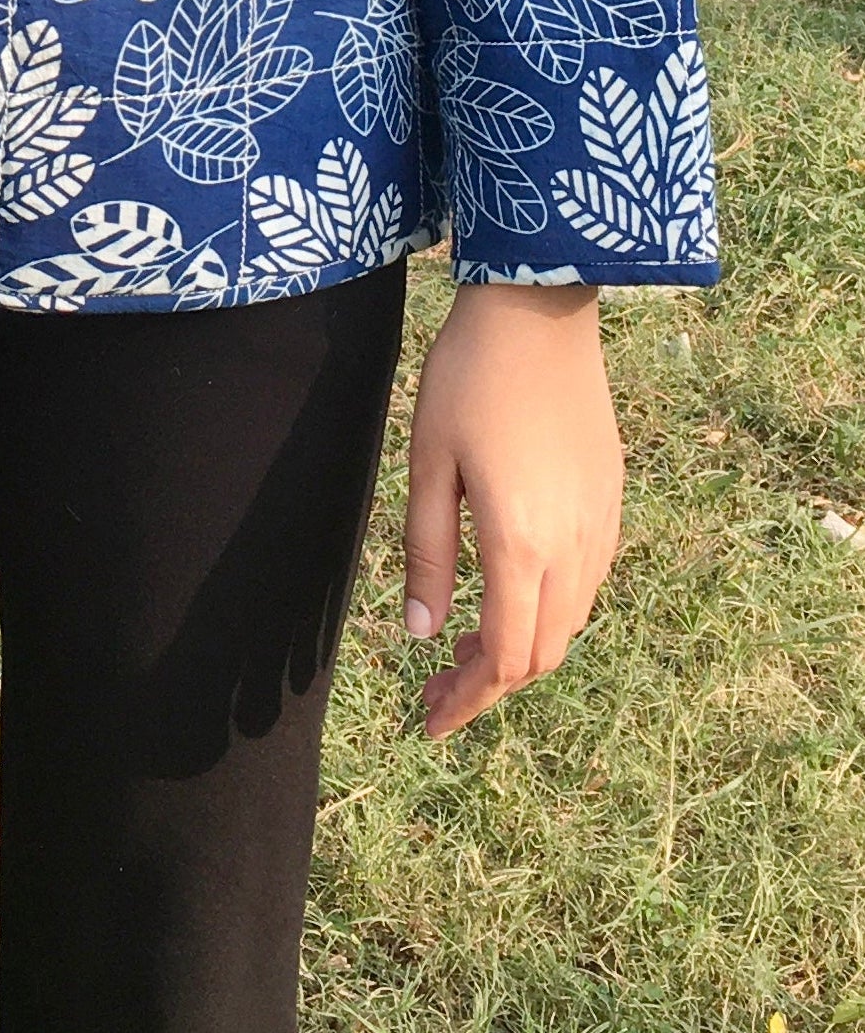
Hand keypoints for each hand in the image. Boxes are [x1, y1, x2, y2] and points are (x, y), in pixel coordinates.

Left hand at [404, 280, 622, 738]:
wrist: (540, 311)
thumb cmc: (468, 379)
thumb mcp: (428, 464)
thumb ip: (425, 553)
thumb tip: (421, 635)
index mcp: (521, 543)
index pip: (504, 657)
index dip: (467, 701)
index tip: (428, 721)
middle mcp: (573, 547)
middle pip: (542, 654)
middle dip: (488, 686)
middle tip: (434, 689)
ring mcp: (601, 526)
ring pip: (569, 625)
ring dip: (519, 650)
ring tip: (462, 646)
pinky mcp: (611, 504)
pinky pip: (587, 585)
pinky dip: (548, 613)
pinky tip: (506, 594)